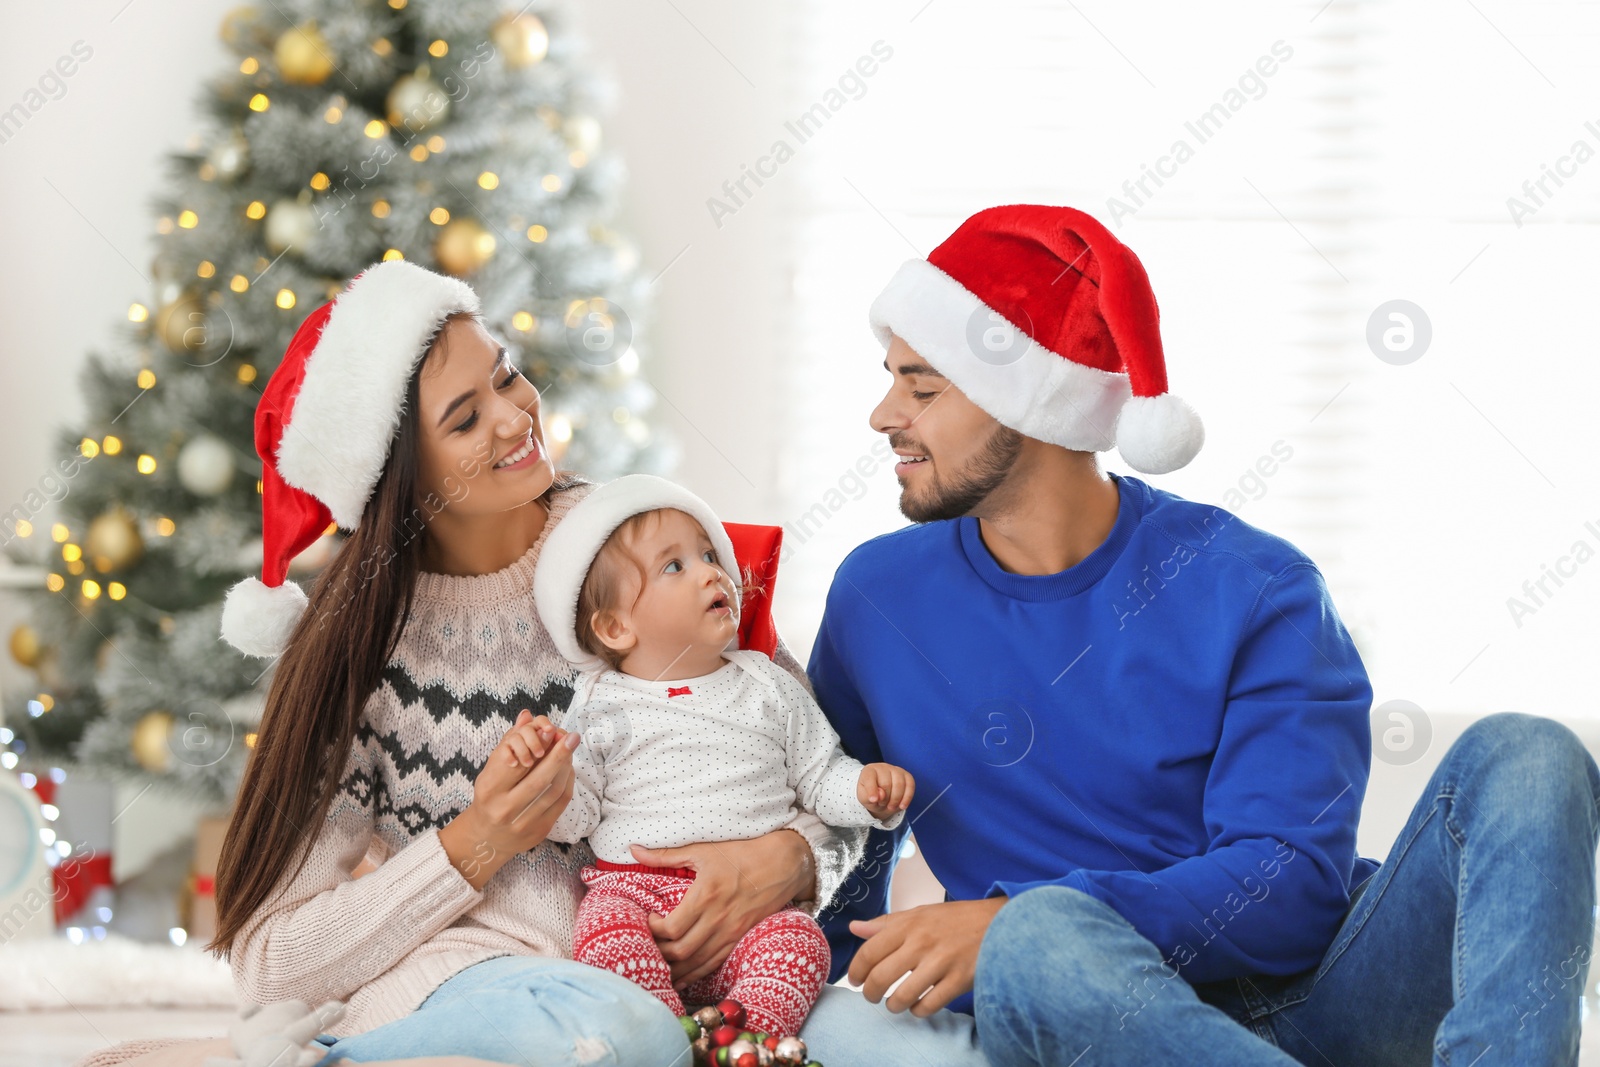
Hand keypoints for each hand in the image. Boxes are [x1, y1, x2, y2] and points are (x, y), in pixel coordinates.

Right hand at [439, 709, 578, 889]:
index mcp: (490, 790)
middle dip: (559, 755)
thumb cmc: (490, 797)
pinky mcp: (538, 833)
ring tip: (571, 750)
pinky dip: (567, 783)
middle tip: (571, 737)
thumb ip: (509, 743)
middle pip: (539, 779)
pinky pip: (560, 804)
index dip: (538, 745)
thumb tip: (527, 715)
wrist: (486, 838)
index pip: (518, 764)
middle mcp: (504, 809)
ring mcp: (522, 824)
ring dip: (566, 767)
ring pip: (553, 791)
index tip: (552, 730)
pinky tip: (569, 769)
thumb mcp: (491, 770)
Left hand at [635, 828, 813, 987]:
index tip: (650, 919)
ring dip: (675, 970)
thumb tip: (633, 849)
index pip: (672, 928)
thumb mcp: (703, 850)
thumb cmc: (741, 853)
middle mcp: (718, 918)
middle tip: (650, 942)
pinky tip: (682, 978)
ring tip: (658, 966)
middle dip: (660, 952)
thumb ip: (665, 855)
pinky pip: (714, 964)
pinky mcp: (740, 938)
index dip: (654, 930)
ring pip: (697, 963)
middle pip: (681, 951)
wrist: (782, 864)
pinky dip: (695, 974)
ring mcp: (731, 932)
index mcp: (707, 895)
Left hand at [847, 896, 1006, 1015]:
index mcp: (909, 924)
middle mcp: (922, 942)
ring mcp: (941, 962)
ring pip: (902, 996)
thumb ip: (886, 923)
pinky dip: (918, 1011)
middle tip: (872, 996)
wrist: (999, 922)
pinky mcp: (959, 980)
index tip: (856, 980)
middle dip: (870, 993)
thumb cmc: (955, 919)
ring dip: (893, 1006)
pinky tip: (918, 1006)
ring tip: (894, 1004)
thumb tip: (854, 928)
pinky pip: (929, 1005)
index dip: (856, 971)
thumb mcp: (919, 913)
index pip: (869, 951)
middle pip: (881, 977)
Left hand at [858, 763, 914, 820]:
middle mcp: (883, 767)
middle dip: (885, 799)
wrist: (882, 795)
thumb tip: (880, 795)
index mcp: (869, 771)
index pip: (870, 778)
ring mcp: (896, 770)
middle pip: (886, 784)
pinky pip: (910, 786)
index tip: (873, 800)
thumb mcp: (864, 799)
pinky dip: (907, 798)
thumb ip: (867, 797)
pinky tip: (902, 806)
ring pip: (899, 784)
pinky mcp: (907, 776)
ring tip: (891, 806)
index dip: (872, 790)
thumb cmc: (872, 795)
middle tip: (882, 804)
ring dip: (895, 800)